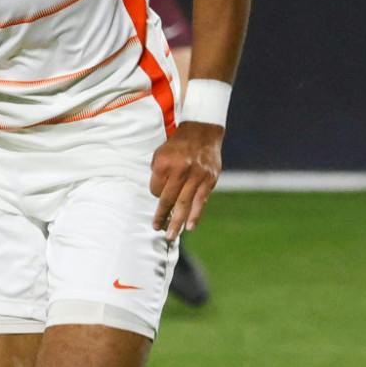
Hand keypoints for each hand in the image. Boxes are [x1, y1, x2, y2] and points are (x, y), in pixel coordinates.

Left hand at [150, 121, 222, 236]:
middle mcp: (180, 169)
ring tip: (171, 235)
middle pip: (168, 199)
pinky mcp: (209, 179)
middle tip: (156, 229)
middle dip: (161, 216)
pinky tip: (190, 227)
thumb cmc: (177, 145)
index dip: (156, 194)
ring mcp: (196, 175)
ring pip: (184, 203)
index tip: (159, 195)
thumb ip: (158, 174)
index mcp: (164, 163)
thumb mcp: (160, 153)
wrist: (202, 130)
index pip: (156, 189)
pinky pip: (200, 201)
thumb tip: (159, 197)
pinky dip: (195, 215)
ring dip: (177, 221)